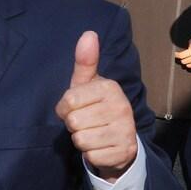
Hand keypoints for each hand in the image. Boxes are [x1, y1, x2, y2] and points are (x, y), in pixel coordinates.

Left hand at [55, 32, 137, 181]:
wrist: (119, 141)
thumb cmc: (95, 108)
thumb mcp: (87, 85)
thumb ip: (85, 61)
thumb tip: (89, 33)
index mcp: (110, 88)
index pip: (68, 102)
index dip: (65, 109)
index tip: (76, 108)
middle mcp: (122, 107)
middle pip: (74, 122)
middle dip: (74, 125)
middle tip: (86, 123)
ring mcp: (125, 130)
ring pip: (81, 140)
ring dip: (81, 140)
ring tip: (93, 134)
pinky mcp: (124, 152)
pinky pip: (91, 156)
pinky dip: (91, 155)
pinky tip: (100, 147)